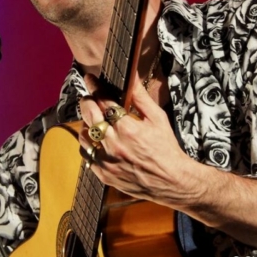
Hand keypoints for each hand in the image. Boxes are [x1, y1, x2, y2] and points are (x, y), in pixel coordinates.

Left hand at [78, 74, 199, 207]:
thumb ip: (140, 96)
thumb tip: (132, 75)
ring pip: (84, 135)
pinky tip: (97, 140)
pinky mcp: (104, 174)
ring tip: (94, 120)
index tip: (90, 79)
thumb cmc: (166, 148)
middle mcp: (114, 144)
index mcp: (128, 128)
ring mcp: (107, 161)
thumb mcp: (157, 118)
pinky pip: (87, 155)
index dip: (95, 87)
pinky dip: (90, 145)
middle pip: (89, 115)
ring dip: (87, 124)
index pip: (104, 101)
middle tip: (89, 97)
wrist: (171, 181)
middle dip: (87, 101)